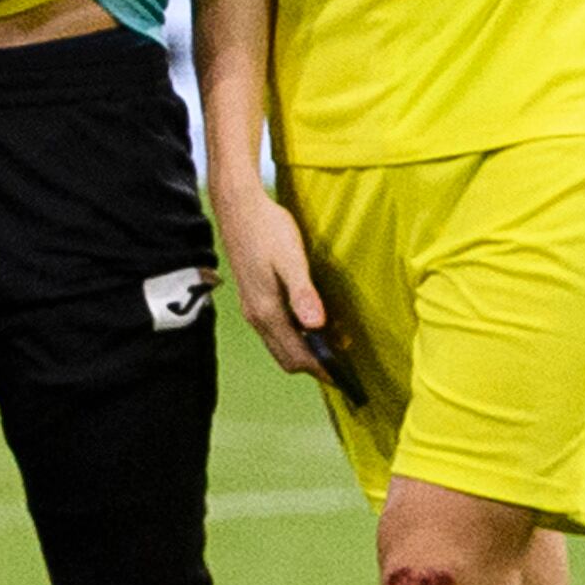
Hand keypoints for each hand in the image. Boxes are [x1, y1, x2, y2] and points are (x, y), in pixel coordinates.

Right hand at [212, 176, 344, 386]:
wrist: (239, 208)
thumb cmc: (268, 230)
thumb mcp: (291, 260)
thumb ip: (303, 294)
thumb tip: (317, 327)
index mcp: (267, 311)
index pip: (296, 356)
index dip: (322, 369)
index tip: (345, 377)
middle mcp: (257, 316)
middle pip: (286, 357)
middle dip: (314, 365)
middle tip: (343, 362)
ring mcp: (252, 308)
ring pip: (280, 345)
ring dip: (305, 350)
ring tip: (333, 343)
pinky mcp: (254, 298)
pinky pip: (276, 330)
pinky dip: (295, 336)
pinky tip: (312, 322)